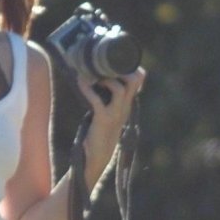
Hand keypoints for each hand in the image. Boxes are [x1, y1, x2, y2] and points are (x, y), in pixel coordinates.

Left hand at [77, 66, 146, 180]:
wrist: (97, 157)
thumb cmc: (100, 134)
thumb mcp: (109, 114)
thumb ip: (107, 99)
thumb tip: (96, 80)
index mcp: (127, 104)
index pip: (139, 80)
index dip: (132, 68)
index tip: (118, 62)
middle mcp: (125, 107)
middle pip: (134, 80)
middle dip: (122, 68)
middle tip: (106, 66)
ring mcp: (115, 113)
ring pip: (119, 88)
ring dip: (106, 78)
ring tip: (94, 75)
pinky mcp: (103, 119)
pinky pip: (96, 99)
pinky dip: (87, 88)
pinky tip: (80, 81)